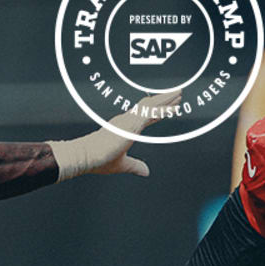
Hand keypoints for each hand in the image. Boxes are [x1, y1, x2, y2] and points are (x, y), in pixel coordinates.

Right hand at [49, 91, 181, 179]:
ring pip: (152, 105)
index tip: (169, 107)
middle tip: (178, 94)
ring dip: (166, 99)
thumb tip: (146, 172)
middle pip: (151, 107)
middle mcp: (128, 120)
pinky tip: (174, 107)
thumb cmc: (98, 159)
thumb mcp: (123, 164)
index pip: (146, 116)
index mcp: (126, 127)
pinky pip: (150, 113)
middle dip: (165, 100)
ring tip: (179, 93)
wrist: (86, 156)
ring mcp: (129, 119)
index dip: (159, 112)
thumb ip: (136, 166)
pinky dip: (163, 109)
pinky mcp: (131, 122)